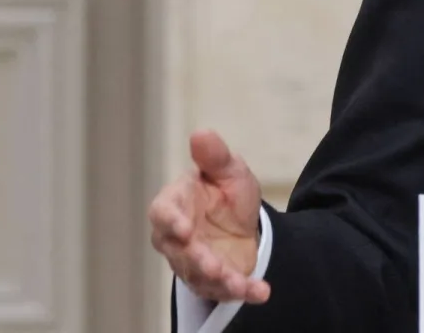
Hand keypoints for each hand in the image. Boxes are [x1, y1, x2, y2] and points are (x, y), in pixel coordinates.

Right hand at [148, 130, 269, 303]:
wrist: (245, 222)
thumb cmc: (226, 191)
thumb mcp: (229, 170)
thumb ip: (215, 157)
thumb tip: (201, 133)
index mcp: (175, 205)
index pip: (162, 213)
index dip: (170, 222)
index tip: (184, 229)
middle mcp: (177, 238)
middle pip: (179, 252)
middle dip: (197, 260)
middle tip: (213, 266)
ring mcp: (193, 263)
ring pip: (199, 276)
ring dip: (219, 281)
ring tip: (238, 284)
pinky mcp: (214, 281)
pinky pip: (224, 290)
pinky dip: (244, 292)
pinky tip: (260, 292)